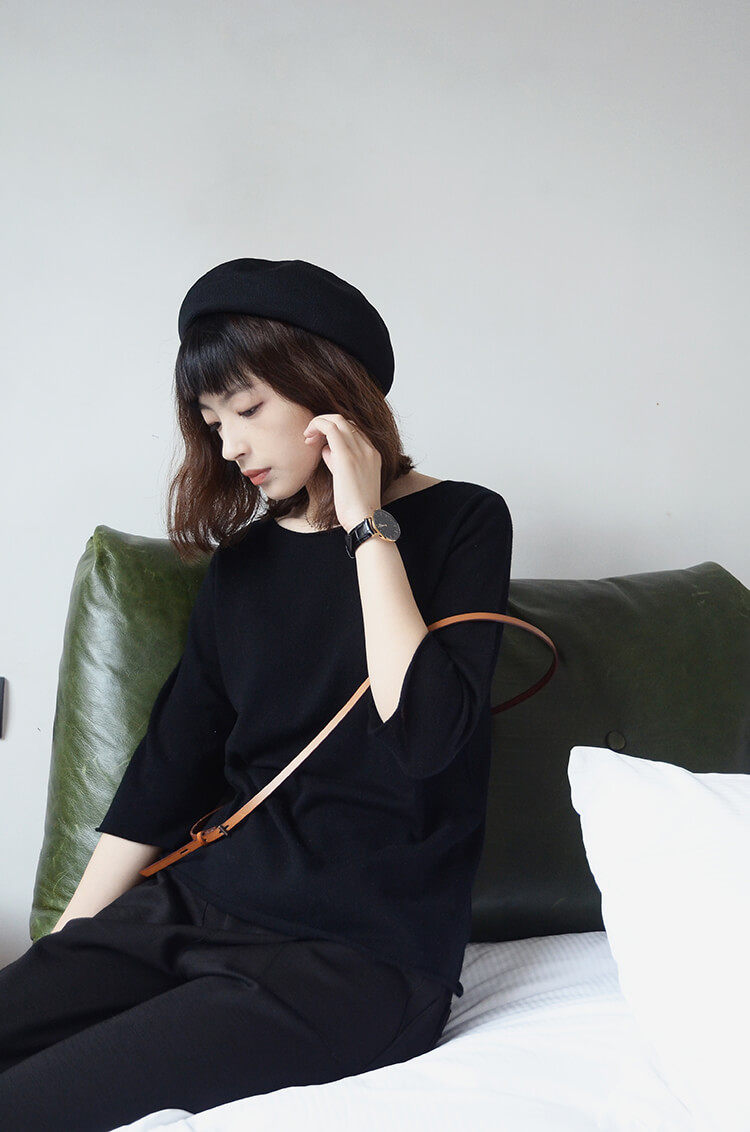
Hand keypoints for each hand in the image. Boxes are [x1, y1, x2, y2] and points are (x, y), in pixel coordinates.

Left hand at [303, 414, 381, 530]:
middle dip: (324, 423)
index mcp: (372, 454)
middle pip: (345, 421)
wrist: (365, 519)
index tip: (318, 441)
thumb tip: (326, 451)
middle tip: (309, 436)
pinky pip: (330, 428)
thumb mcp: (349, 479)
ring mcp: (359, 451)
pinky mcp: (346, 457)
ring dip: (318, 423)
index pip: (353, 429)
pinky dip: (317, 426)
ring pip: (337, 420)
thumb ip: (339, 462)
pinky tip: (308, 437)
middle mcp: (368, 448)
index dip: (333, 429)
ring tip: (307, 437)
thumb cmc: (356, 506)